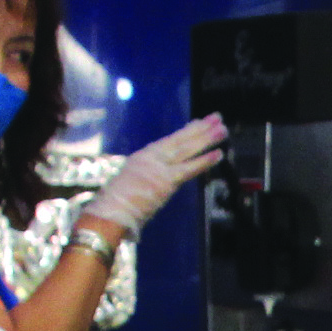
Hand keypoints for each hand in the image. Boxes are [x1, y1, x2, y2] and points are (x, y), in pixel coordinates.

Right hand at [83, 114, 227, 231]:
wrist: (108, 212)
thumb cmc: (112, 204)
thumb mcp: (127, 185)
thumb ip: (144, 180)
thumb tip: (153, 185)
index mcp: (142, 158)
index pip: (168, 142)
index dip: (186, 133)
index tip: (199, 123)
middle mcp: (151, 158)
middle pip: (180, 140)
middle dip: (200, 129)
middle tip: (217, 118)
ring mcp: (159, 168)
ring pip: (187, 149)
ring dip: (206, 139)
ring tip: (222, 129)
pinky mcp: (166, 180)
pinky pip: (189, 169)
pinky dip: (205, 161)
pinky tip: (219, 153)